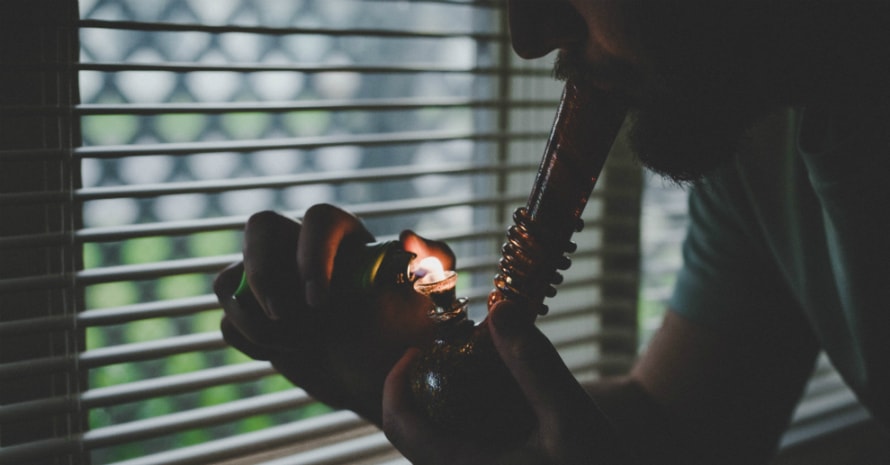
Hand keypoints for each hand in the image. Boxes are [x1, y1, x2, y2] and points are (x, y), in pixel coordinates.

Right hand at [214, 204, 453, 423]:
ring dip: (254, 317)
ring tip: (298, 344)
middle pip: (260, 226)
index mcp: (345, 237)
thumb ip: (433, 260)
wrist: (382, 379)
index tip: (321, 300)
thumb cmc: (408, 332)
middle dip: (264, 273)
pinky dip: (248, 340)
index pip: (319, 218)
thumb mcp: (433, 297)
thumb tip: (407, 236)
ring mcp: (271, 281)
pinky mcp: (253, 315)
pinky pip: (227, 319)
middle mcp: (301, 248)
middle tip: (287, 316)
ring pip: (230, 277)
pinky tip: (284, 353)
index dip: (312, 253)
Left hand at [382, 301, 638, 464]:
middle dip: (432, 385)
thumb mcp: (572, 419)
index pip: (400, 423)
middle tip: (458, 352)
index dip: (397, 380)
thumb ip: (534, 365)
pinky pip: (471, 449)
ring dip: (456, 402)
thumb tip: (500, 310)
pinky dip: (478, 420)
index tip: (419, 347)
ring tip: (488, 371)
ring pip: (444, 440)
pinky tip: (513, 404)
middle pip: (418, 428)